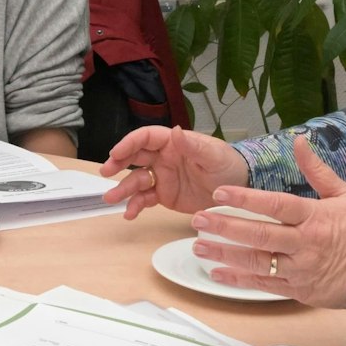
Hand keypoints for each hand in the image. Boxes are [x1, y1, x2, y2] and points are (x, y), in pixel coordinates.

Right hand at [101, 126, 248, 219]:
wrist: (239, 191)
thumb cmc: (228, 166)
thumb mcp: (213, 155)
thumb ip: (192, 146)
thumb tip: (175, 131)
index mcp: (173, 144)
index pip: (145, 138)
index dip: (129, 144)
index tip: (116, 153)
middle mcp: (163, 159)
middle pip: (134, 157)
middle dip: (117, 163)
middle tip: (105, 172)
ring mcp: (162, 178)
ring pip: (136, 181)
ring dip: (123, 189)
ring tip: (111, 199)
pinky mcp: (165, 196)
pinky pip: (146, 199)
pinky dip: (136, 206)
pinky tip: (129, 214)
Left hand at [189, 137, 345, 307]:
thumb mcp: (345, 194)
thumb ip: (317, 169)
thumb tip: (300, 140)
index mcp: (314, 217)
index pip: (275, 205)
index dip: (245, 199)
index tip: (219, 193)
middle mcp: (305, 244)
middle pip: (259, 235)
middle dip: (225, 227)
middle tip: (198, 220)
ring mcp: (301, 269)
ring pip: (257, 262)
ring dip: (225, 255)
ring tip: (199, 247)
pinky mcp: (299, 290)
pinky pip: (264, 285)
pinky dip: (239, 280)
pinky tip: (217, 274)